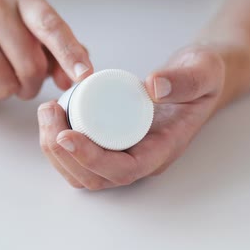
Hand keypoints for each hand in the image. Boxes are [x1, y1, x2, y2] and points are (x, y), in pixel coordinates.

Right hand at [0, 0, 92, 114]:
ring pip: (5, 85)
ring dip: (6, 94)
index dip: (69, 53)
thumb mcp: (38, 47)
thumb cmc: (2, 52)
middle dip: (31, 85)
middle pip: (31, 65)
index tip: (83, 75)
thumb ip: (63, 57)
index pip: (51, 26)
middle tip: (21, 81)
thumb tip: (74, 77)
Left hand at [38, 45, 225, 189]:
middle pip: (94, 178)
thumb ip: (186, 79)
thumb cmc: (202, 77)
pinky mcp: (110, 146)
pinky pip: (78, 159)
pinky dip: (58, 143)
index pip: (122, 170)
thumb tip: (154, 86)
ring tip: (47, 111)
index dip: (91, 159)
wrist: (196, 78)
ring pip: (81, 173)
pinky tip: (51, 116)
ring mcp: (124, 155)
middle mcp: (140, 160)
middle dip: (63, 152)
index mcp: (162, 150)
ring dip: (55, 150)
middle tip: (48, 112)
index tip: (66, 135)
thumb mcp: (203, 71)